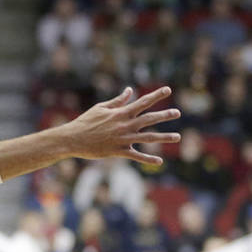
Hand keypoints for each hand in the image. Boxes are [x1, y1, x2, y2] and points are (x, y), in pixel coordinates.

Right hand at [65, 86, 179, 163]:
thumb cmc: (86, 122)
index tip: (168, 90)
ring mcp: (122, 138)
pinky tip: (159, 161)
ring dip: (163, 137)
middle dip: (164, 115)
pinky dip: (148, 159)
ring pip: (147, 138)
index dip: (155, 95)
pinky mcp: (118, 151)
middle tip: (177, 112)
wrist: (73, 138)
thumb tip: (130, 90)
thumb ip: (117, 101)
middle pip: (148, 119)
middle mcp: (124, 125)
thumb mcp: (101, 108)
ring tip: (177, 137)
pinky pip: (136, 156)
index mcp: (120, 113)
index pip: (142, 102)